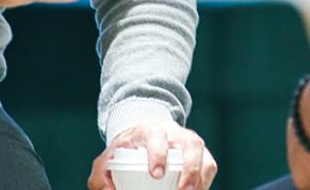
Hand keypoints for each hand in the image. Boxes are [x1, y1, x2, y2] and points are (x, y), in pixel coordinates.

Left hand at [87, 121, 216, 189]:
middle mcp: (173, 132)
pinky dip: (206, 180)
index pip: (156, 136)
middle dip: (188, 168)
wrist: (142, 135)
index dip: (158, 153)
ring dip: (200, 176)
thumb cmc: (125, 150)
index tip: (156, 174)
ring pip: (202, 154)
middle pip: (189, 144)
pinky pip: (209, 164)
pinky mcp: (200, 152)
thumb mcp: (107, 160)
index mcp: (148, 130)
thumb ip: (100, 178)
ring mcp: (189, 141)